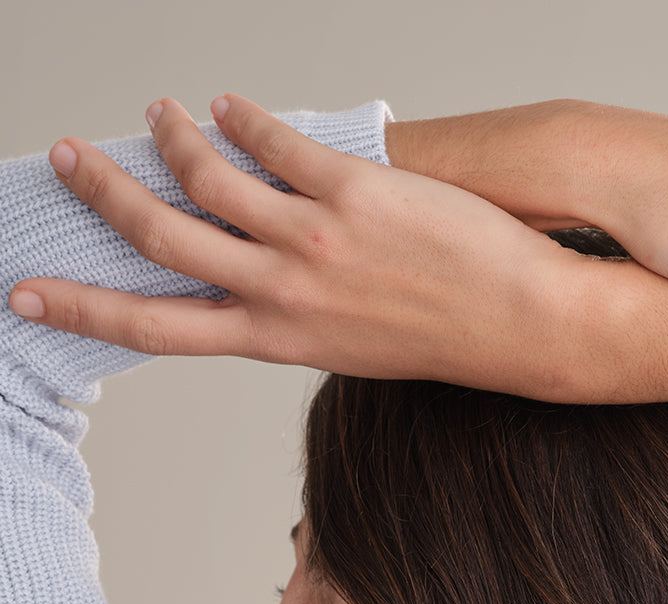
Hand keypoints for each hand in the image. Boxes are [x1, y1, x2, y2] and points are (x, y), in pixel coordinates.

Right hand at [7, 95, 667, 402]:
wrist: (524, 328)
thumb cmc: (443, 337)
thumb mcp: (350, 342)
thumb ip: (293, 310)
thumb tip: (250, 268)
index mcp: (277, 340)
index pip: (159, 329)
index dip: (86, 308)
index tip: (29, 296)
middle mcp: (285, 296)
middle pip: (162, 241)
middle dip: (104, 196)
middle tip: (65, 158)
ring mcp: (316, 243)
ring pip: (207, 180)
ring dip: (169, 139)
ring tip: (157, 114)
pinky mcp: (355, 194)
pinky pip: (276, 143)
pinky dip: (241, 118)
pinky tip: (226, 102)